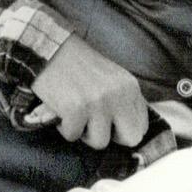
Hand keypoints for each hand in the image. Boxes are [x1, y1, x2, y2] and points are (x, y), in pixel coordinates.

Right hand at [25, 33, 149, 148]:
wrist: (50, 49)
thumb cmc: (78, 65)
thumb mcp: (112, 78)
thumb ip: (123, 99)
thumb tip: (130, 128)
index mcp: (130, 87)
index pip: (141, 126)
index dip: (122, 130)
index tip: (108, 123)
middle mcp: (119, 95)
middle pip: (131, 139)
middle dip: (111, 136)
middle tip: (93, 124)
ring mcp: (98, 102)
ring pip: (100, 142)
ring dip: (84, 132)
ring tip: (75, 112)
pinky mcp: (76, 109)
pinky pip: (73, 135)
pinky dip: (64, 127)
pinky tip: (61, 109)